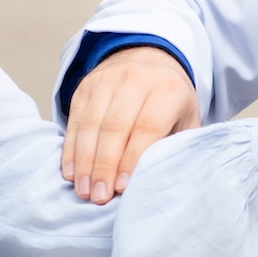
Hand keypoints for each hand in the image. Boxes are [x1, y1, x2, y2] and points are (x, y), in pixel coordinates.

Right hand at [62, 46, 200, 204]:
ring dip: (84, 161)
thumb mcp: (187, 119)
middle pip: (115, 126)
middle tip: (99, 196)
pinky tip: (71, 172)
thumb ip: (177, 146)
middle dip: (104, 166)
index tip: (121, 188)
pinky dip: (71, 149)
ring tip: (84, 190)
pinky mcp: (85, 86)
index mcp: (167, 90)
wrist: (149, 60)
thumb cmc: (170, 102)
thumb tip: (159, 182)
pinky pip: (75, 120)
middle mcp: (136, 79)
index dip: (132, 159)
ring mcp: (107, 80)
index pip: (147, 127)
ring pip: (91, 124)